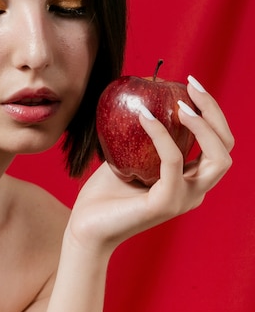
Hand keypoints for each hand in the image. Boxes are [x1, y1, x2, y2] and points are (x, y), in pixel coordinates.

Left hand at [69, 75, 233, 253]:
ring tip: (179, 105)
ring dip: (203, 126)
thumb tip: (144, 96)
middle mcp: (194, 191)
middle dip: (214, 112)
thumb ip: (143, 135)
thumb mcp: (128, 155)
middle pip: (225, 148)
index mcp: (190, 181)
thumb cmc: (105, 193)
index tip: (191, 84)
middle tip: (191, 86)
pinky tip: (144, 117)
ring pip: (217, 159)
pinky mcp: (166, 204)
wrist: (86, 227)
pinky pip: (174, 162)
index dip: (212, 112)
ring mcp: (184, 199)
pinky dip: (162, 136)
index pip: (218, 144)